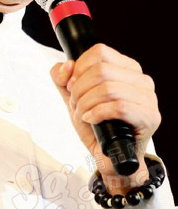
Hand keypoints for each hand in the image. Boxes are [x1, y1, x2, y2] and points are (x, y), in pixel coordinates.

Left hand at [50, 43, 159, 193]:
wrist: (108, 156)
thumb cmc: (94, 122)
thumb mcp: (71, 95)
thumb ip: (60, 76)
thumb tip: (67, 66)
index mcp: (126, 68)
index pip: (99, 52)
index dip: (79, 68)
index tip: (72, 85)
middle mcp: (141, 79)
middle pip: (100, 71)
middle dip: (79, 90)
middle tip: (76, 104)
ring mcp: (148, 98)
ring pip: (108, 89)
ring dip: (86, 103)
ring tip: (83, 114)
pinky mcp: (150, 117)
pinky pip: (118, 107)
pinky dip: (97, 114)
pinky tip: (92, 120)